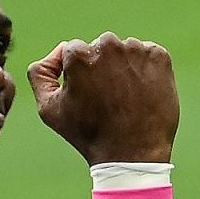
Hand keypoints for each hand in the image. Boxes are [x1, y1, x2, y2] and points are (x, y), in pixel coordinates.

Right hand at [27, 32, 178, 165]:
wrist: (132, 153)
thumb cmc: (88, 134)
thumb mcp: (49, 108)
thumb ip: (40, 73)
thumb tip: (57, 52)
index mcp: (79, 53)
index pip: (75, 51)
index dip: (79, 75)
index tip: (88, 96)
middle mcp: (108, 44)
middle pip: (100, 47)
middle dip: (102, 67)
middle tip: (108, 99)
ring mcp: (136, 49)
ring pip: (125, 51)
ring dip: (124, 68)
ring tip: (126, 99)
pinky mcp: (159, 57)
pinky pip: (147, 56)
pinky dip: (145, 70)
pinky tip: (142, 93)